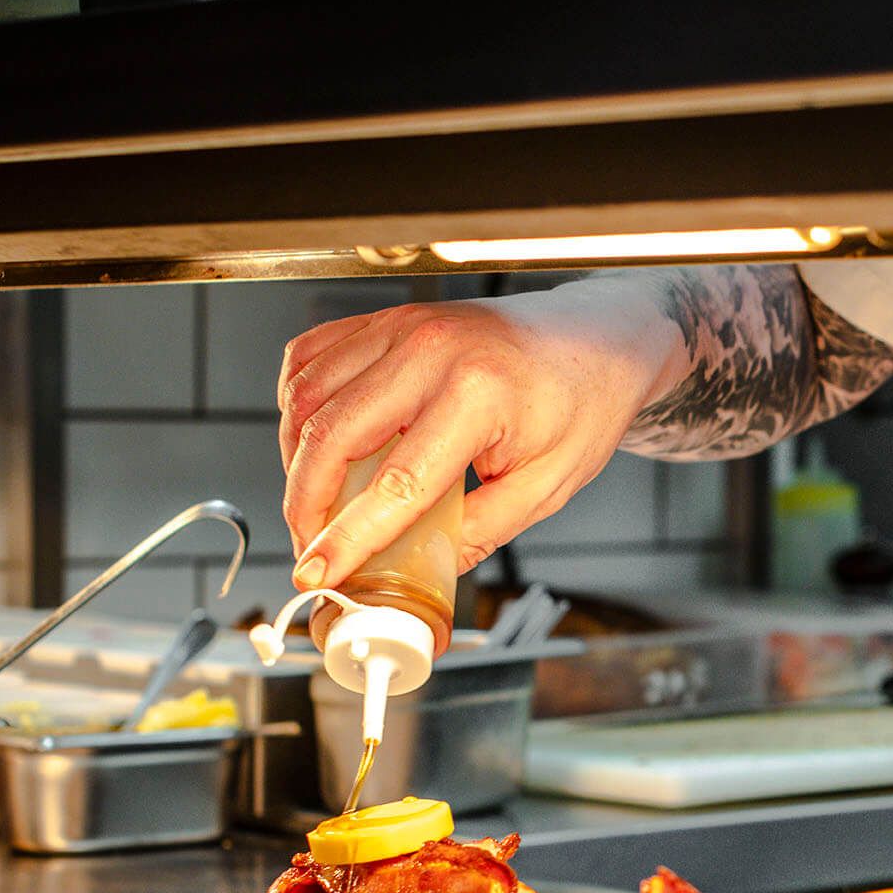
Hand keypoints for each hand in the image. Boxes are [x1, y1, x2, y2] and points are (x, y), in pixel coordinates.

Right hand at [277, 279, 684, 588]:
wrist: (597, 340)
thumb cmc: (581, 405)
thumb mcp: (545, 487)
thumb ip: (479, 533)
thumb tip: (417, 573)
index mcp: (479, 393)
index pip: (394, 482)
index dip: (347, 536)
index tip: (317, 572)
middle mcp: (430, 349)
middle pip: (330, 433)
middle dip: (305, 502)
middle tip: (312, 545)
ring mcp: (401, 326)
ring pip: (306, 394)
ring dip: (295, 457)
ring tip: (316, 503)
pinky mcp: (385, 320)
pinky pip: (309, 358)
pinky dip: (298, 407)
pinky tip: (315, 444)